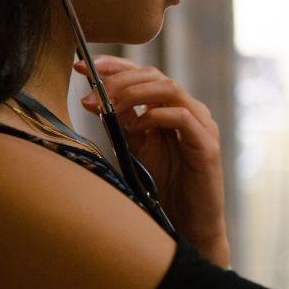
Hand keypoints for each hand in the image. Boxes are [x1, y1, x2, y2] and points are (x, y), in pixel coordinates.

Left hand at [78, 56, 228, 263]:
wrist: (187, 222)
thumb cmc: (164, 186)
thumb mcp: (136, 148)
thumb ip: (123, 123)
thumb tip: (96, 99)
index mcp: (172, 109)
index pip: (145, 75)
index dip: (115, 66)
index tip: (81, 66)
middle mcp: (190, 110)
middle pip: (156, 76)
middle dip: (119, 80)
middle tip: (91, 92)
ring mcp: (202, 126)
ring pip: (170, 89)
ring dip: (134, 93)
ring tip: (109, 106)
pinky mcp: (207, 145)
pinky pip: (183, 117)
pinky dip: (155, 116)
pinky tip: (135, 126)